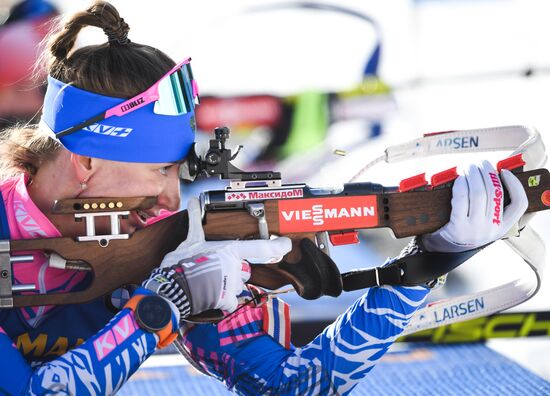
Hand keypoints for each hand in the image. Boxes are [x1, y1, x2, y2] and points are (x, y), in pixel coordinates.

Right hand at [144, 198, 290, 317]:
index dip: (277, 246)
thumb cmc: (182, 263)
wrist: (173, 288)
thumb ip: (195, 223)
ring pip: (236, 286)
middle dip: (232, 272)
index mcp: (230, 250)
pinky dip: (221, 301)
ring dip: (225, 286)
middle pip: (243, 270)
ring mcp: (233, 284)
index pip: (260, 247)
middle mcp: (235, 267)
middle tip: (213, 271)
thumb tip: (192, 203)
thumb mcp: (190, 240)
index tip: (286, 244)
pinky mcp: (228, 300)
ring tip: (208, 283)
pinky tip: (209, 296)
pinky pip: (230, 302)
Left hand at [421, 160, 527, 252]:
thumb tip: (491, 174)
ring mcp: (475, 229)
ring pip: (479, 193)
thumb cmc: (465, 228)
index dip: (514, 184)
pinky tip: (459, 179)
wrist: (443, 247)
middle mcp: (492, 229)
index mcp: (503, 227)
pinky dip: (461, 185)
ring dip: (473, 175)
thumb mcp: (484, 222)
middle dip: (488, 173)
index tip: (504, 171)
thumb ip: (491, 205)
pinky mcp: (457, 226)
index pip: (520, 204)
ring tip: (469, 168)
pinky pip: (461, 199)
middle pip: (495, 193)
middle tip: (480, 163)